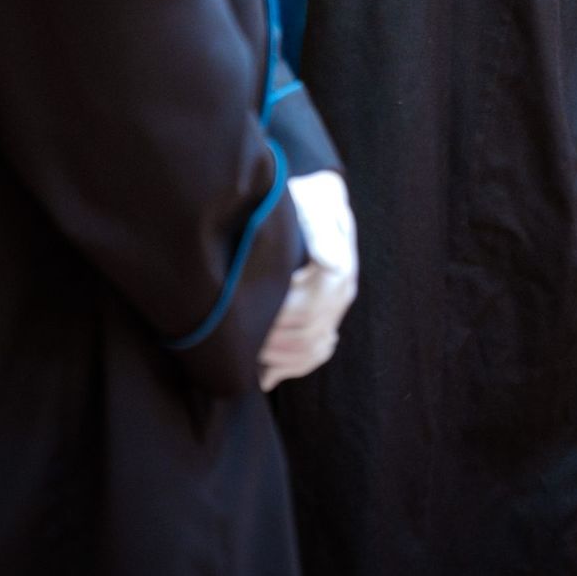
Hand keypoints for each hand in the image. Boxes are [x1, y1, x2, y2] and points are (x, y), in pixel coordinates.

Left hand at [259, 171, 357, 390]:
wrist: (319, 201)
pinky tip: (263, 374)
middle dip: (268, 339)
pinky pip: (314, 355)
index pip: (308, 311)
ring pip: (311, 350)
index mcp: (340, 270)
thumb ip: (320, 232)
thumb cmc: (309, 202)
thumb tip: (332, 264)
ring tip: (244, 354)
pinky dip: (290, 369)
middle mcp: (343, 294)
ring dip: (276, 357)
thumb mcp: (313, 207)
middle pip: (306, 334)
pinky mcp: (327, 318)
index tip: (244, 309)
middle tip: (233, 336)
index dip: (275, 317)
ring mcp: (336, 309)